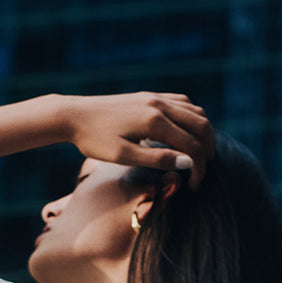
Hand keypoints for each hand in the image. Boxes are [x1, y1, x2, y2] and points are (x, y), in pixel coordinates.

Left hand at [61, 92, 215, 187]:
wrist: (73, 115)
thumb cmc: (94, 140)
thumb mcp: (124, 156)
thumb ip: (157, 159)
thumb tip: (187, 162)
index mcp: (154, 122)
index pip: (191, 145)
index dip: (198, 168)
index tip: (194, 186)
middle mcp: (159, 105)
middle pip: (200, 124)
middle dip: (208, 149)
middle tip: (203, 171)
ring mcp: (155, 97)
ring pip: (194, 111)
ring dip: (203, 132)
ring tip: (200, 154)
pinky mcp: (149, 96)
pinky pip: (181, 102)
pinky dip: (192, 118)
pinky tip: (187, 133)